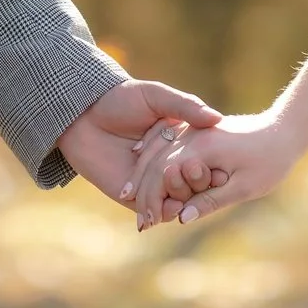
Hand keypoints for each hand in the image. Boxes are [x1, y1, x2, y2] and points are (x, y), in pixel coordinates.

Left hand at [56, 79, 220, 206]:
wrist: (82, 116)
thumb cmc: (120, 99)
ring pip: (179, 198)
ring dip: (185, 198)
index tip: (225, 166)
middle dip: (201, 183)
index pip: (207, 158)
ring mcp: (153, 181)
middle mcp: (170, 163)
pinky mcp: (135, 197)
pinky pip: (156, 210)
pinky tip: (171, 205)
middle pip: (195, 182)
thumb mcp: (156, 96)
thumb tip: (216, 119)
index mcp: (181, 139)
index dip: (216, 164)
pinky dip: (167, 211)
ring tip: (184, 192)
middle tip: (202, 178)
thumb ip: (185, 106)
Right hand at [131, 112, 302, 229]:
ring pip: (156, 151)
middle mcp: (191, 135)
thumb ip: (210, 201)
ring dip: (142, 175)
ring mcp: (192, 130)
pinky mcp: (196, 130)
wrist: (283, 131)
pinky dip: (151, 158)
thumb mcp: (243, 187)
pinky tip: (142, 169)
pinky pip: (165, 143)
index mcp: (201, 148)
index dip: (151, 202)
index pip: (162, 175)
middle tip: (139, 222)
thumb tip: (180, 218)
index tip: (146, 225)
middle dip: (142, 192)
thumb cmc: (269, 162)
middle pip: (154, 164)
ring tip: (130, 198)